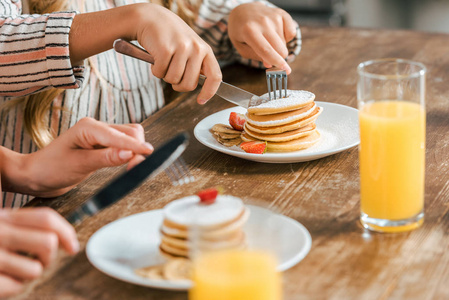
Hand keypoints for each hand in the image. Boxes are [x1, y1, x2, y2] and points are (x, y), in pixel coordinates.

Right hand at [0, 208, 78, 297]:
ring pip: (35, 270)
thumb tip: (64, 241)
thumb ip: (24, 228)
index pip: (45, 218)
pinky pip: (17, 287)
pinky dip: (12, 287)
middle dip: (49, 257)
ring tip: (11, 271)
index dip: (66, 232)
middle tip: (39, 261)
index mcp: (3, 217)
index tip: (72, 247)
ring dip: (28, 275)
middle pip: (47, 243)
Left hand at [19, 117, 152, 196]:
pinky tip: (128, 163)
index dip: (135, 146)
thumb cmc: (51, 169)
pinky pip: (124, 145)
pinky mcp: (104, 145)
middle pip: (130, 132)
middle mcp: (97, 127)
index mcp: (88, 127)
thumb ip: (105, 158)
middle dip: (138, 148)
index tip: (150, 153)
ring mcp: (101, 136)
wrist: (37, 175)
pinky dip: (131, 153)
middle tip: (136, 169)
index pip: (119, 135)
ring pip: (130, 137)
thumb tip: (129, 154)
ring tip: (132, 168)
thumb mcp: (78, 165)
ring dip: (136, 150)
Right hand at [135, 4, 221, 103]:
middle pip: (189, 85)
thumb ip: (197, 65)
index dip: (209, 92)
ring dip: (165, 75)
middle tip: (172, 73)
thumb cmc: (171, 37)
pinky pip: (160, 73)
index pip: (215, 76)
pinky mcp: (166, 49)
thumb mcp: (190, 47)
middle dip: (178, 85)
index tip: (201, 101)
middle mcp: (197, 48)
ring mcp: (182, 48)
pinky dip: (155, 70)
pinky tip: (155, 57)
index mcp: (205, 50)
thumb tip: (203, 88)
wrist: (151, 18)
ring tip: (164, 61)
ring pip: (173, 80)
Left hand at [228, 2, 296, 73]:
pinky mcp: (282, 14)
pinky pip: (291, 33)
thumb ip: (255, 56)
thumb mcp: (241, 46)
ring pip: (284, 43)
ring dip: (278, 46)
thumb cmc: (241, 31)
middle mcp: (263, 22)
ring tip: (266, 38)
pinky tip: (275, 33)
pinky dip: (285, 37)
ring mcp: (274, 16)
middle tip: (269, 56)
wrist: (243, 10)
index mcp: (249, 31)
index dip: (276, 62)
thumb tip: (270, 64)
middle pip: (279, 49)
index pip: (266, 50)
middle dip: (277, 58)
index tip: (286, 70)